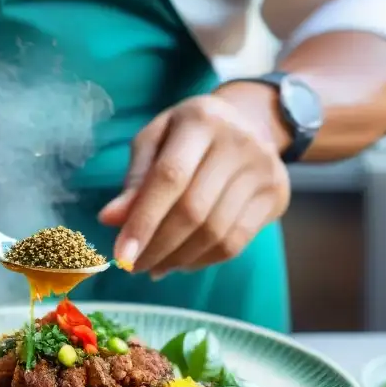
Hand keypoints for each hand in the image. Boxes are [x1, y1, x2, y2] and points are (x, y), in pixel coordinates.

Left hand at [98, 85, 290, 277]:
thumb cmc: (187, 135)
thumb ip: (134, 180)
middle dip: (158, 247)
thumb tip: (109, 220)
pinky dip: (203, 261)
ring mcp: (263, 170)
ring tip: (154, 266)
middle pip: (194, 210)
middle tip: (133, 266)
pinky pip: (236, 243)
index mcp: (201, 120)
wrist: (249, 123)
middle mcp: (238, 142)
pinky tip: (181, 262)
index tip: (121, 255)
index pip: (170, 178)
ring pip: (215, 233)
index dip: (143, 221)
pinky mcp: (276, 195)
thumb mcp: (155, 142)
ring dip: (178, 259)